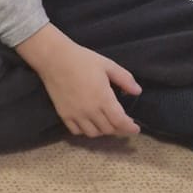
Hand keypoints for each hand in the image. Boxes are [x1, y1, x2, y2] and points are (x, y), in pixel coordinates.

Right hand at [19, 27, 140, 137]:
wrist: (55, 60)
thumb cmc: (83, 60)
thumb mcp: (108, 65)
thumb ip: (125, 79)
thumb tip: (137, 91)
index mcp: (103, 98)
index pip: (119, 121)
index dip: (129, 128)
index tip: (135, 128)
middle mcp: (90, 110)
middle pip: (108, 129)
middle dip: (119, 129)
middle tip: (123, 124)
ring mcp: (76, 114)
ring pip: (93, 133)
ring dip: (103, 131)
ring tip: (108, 124)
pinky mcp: (64, 115)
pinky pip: (77, 131)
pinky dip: (86, 131)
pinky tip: (90, 123)